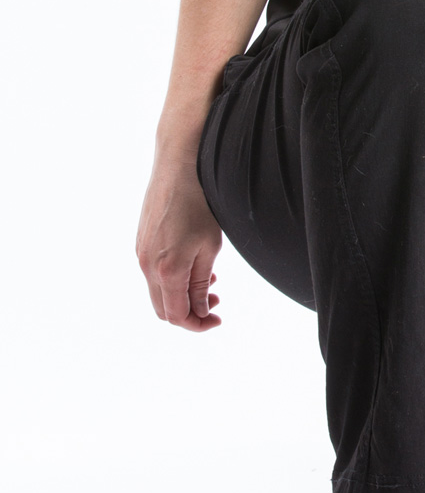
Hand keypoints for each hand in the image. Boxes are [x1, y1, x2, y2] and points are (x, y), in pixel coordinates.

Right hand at [137, 151, 222, 330]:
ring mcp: (140, 253)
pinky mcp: (140, 242)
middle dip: (189, 314)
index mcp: (166, 270)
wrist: (179, 167)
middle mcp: (146, 266)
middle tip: (216, 307)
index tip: (217, 319)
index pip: (176, 315)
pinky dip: (172, 280)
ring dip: (181, 296)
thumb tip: (200, 311)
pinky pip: (152, 273)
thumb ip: (202, 283)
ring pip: (157, 292)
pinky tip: (194, 268)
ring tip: (211, 286)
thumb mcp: (210, 246)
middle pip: (162, 309)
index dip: (197, 324)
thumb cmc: (202, 204)